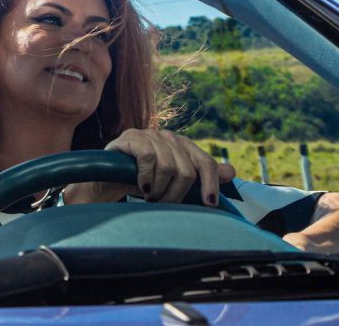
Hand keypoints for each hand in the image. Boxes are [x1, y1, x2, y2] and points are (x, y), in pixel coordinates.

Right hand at [63, 129, 235, 205]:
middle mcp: (168, 137)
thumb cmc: (142, 183)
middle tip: (164, 204)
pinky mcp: (131, 137)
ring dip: (159, 189)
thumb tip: (231, 172)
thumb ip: (200, 177)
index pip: (205, 162)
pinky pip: (148, 158)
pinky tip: (141, 187)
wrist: (107, 181)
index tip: (208, 204)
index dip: (210, 184)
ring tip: (150, 197)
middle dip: (177, 194)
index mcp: (183, 146)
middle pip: (187, 170)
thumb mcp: (174, 183)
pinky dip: (146, 177)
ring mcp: (149, 135)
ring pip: (169, 166)